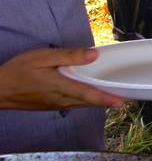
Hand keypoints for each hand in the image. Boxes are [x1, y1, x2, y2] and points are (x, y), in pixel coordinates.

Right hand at [0, 48, 124, 110]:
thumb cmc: (18, 71)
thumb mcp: (43, 57)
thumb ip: (69, 56)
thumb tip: (93, 56)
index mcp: (60, 86)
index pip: (88, 94)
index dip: (106, 98)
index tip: (121, 102)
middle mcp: (60, 99)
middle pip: (88, 102)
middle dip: (106, 101)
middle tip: (124, 99)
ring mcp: (54, 104)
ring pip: (80, 105)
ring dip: (96, 102)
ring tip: (112, 98)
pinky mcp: (49, 105)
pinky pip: (72, 105)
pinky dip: (84, 102)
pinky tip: (88, 97)